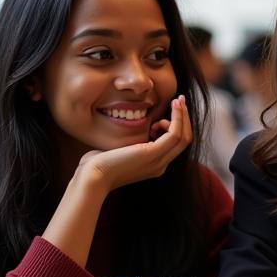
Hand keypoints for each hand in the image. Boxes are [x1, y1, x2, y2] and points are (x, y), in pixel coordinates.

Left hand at [77, 95, 192, 194]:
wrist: (92, 177)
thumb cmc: (98, 163)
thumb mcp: (120, 149)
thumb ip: (131, 140)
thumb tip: (134, 123)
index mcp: (154, 165)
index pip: (175, 144)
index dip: (177, 125)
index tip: (170, 108)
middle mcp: (160, 165)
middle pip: (184, 140)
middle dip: (184, 118)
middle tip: (181, 100)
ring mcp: (158, 161)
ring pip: (184, 137)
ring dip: (183, 116)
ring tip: (177, 100)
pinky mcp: (153, 154)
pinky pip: (174, 134)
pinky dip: (178, 118)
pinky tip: (173, 106)